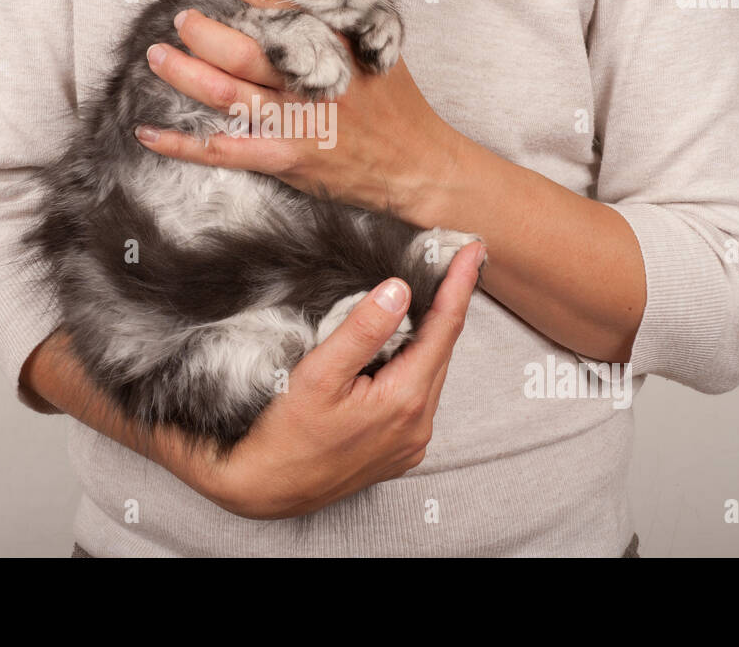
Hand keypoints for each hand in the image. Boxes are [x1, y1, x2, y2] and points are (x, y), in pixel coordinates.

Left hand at [136, 0, 462, 225]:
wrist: (420, 165)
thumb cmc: (397, 106)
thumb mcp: (379, 48)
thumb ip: (341, 19)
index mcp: (335, 43)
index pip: (275, 2)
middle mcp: (314, 78)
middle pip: (245, 50)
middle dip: (202, 31)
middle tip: (177, 18)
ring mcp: (300, 120)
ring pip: (228, 94)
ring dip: (186, 74)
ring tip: (156, 57)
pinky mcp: (288, 158)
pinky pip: (226, 150)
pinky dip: (183, 145)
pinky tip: (149, 134)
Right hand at [165, 240, 484, 519]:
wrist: (265, 488)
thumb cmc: (284, 433)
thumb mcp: (318, 374)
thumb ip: (362, 330)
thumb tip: (399, 289)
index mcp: (405, 400)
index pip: (444, 329)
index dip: (460, 285)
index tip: (474, 250)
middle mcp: (418, 424)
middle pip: (441, 350)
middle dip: (447, 305)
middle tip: (452, 262)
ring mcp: (410, 441)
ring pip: (430, 372)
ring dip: (428, 336)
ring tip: (424, 298)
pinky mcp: (398, 450)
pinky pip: (417, 396)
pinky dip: (413, 365)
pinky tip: (398, 349)